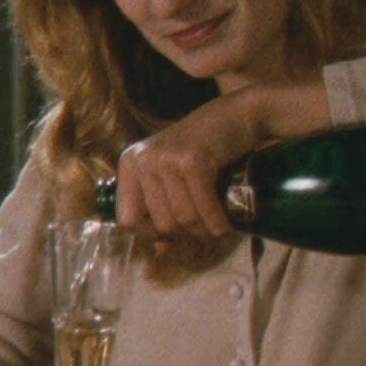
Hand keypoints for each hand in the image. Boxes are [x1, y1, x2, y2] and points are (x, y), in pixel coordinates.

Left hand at [114, 81, 330, 239]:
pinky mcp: (192, 160)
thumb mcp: (175, 174)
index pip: (127, 219)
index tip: (176, 231)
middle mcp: (142, 159)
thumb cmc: (207, 149)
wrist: (238, 115)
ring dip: (205, 231)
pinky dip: (217, 223)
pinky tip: (226, 226)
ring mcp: (166, 158)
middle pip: (160, 223)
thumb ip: (163, 207)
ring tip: (218, 228)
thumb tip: (159, 251)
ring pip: (182, 219)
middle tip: (206, 229)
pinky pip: (202, 208)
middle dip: (188, 234)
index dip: (152, 233)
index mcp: (130, 162)